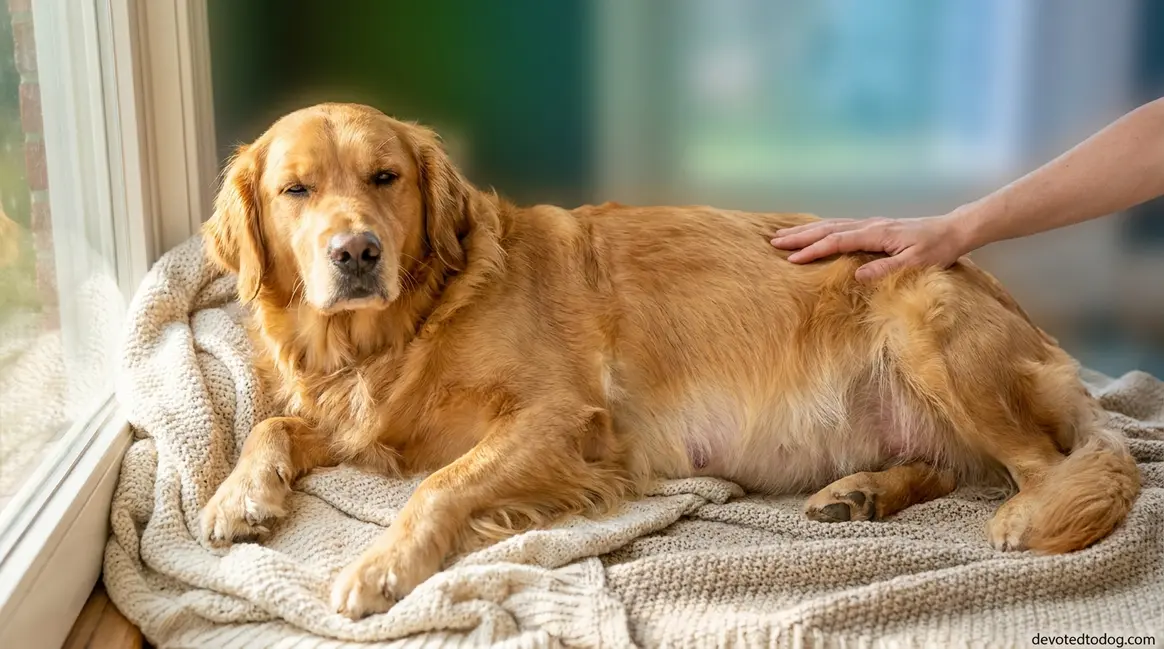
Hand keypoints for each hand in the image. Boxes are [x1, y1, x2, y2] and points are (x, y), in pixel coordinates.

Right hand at [769, 214, 970, 281]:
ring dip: (806, 230)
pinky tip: (813, 231)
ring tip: (784, 235)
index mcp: (876, 234)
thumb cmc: (937, 249)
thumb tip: (856, 275)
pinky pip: (840, 226)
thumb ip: (886, 269)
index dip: (813, 250)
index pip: (837, 241)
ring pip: (831, 225)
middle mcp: (869, 225)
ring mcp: (870, 224)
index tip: (791, 258)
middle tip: (773, 242)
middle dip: (800, 236)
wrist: (953, 230)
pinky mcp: (873, 227)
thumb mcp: (916, 263)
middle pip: (827, 229)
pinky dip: (821, 228)